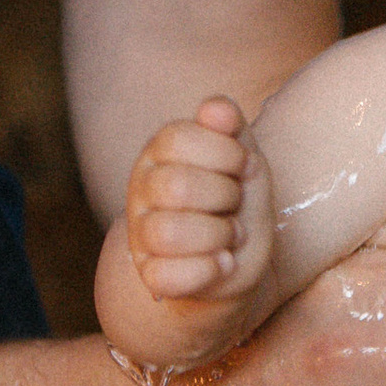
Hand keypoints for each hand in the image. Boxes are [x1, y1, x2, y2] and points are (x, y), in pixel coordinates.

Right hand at [124, 97, 273, 306]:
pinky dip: (208, 270)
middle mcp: (142, 190)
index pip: (177, 139)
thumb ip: (231, 126)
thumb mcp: (242, 158)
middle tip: (235, 203)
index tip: (243, 166)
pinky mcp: (152, 275)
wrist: (237, 258)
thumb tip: (217, 109)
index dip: (224, 153)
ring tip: (231, 234)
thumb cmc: (236, 200)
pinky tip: (222, 262)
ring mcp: (141, 234)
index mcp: (159, 153)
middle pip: (175, 186)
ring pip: (169, 233)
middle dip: (225, 195)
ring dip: (219, 234)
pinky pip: (169, 276)